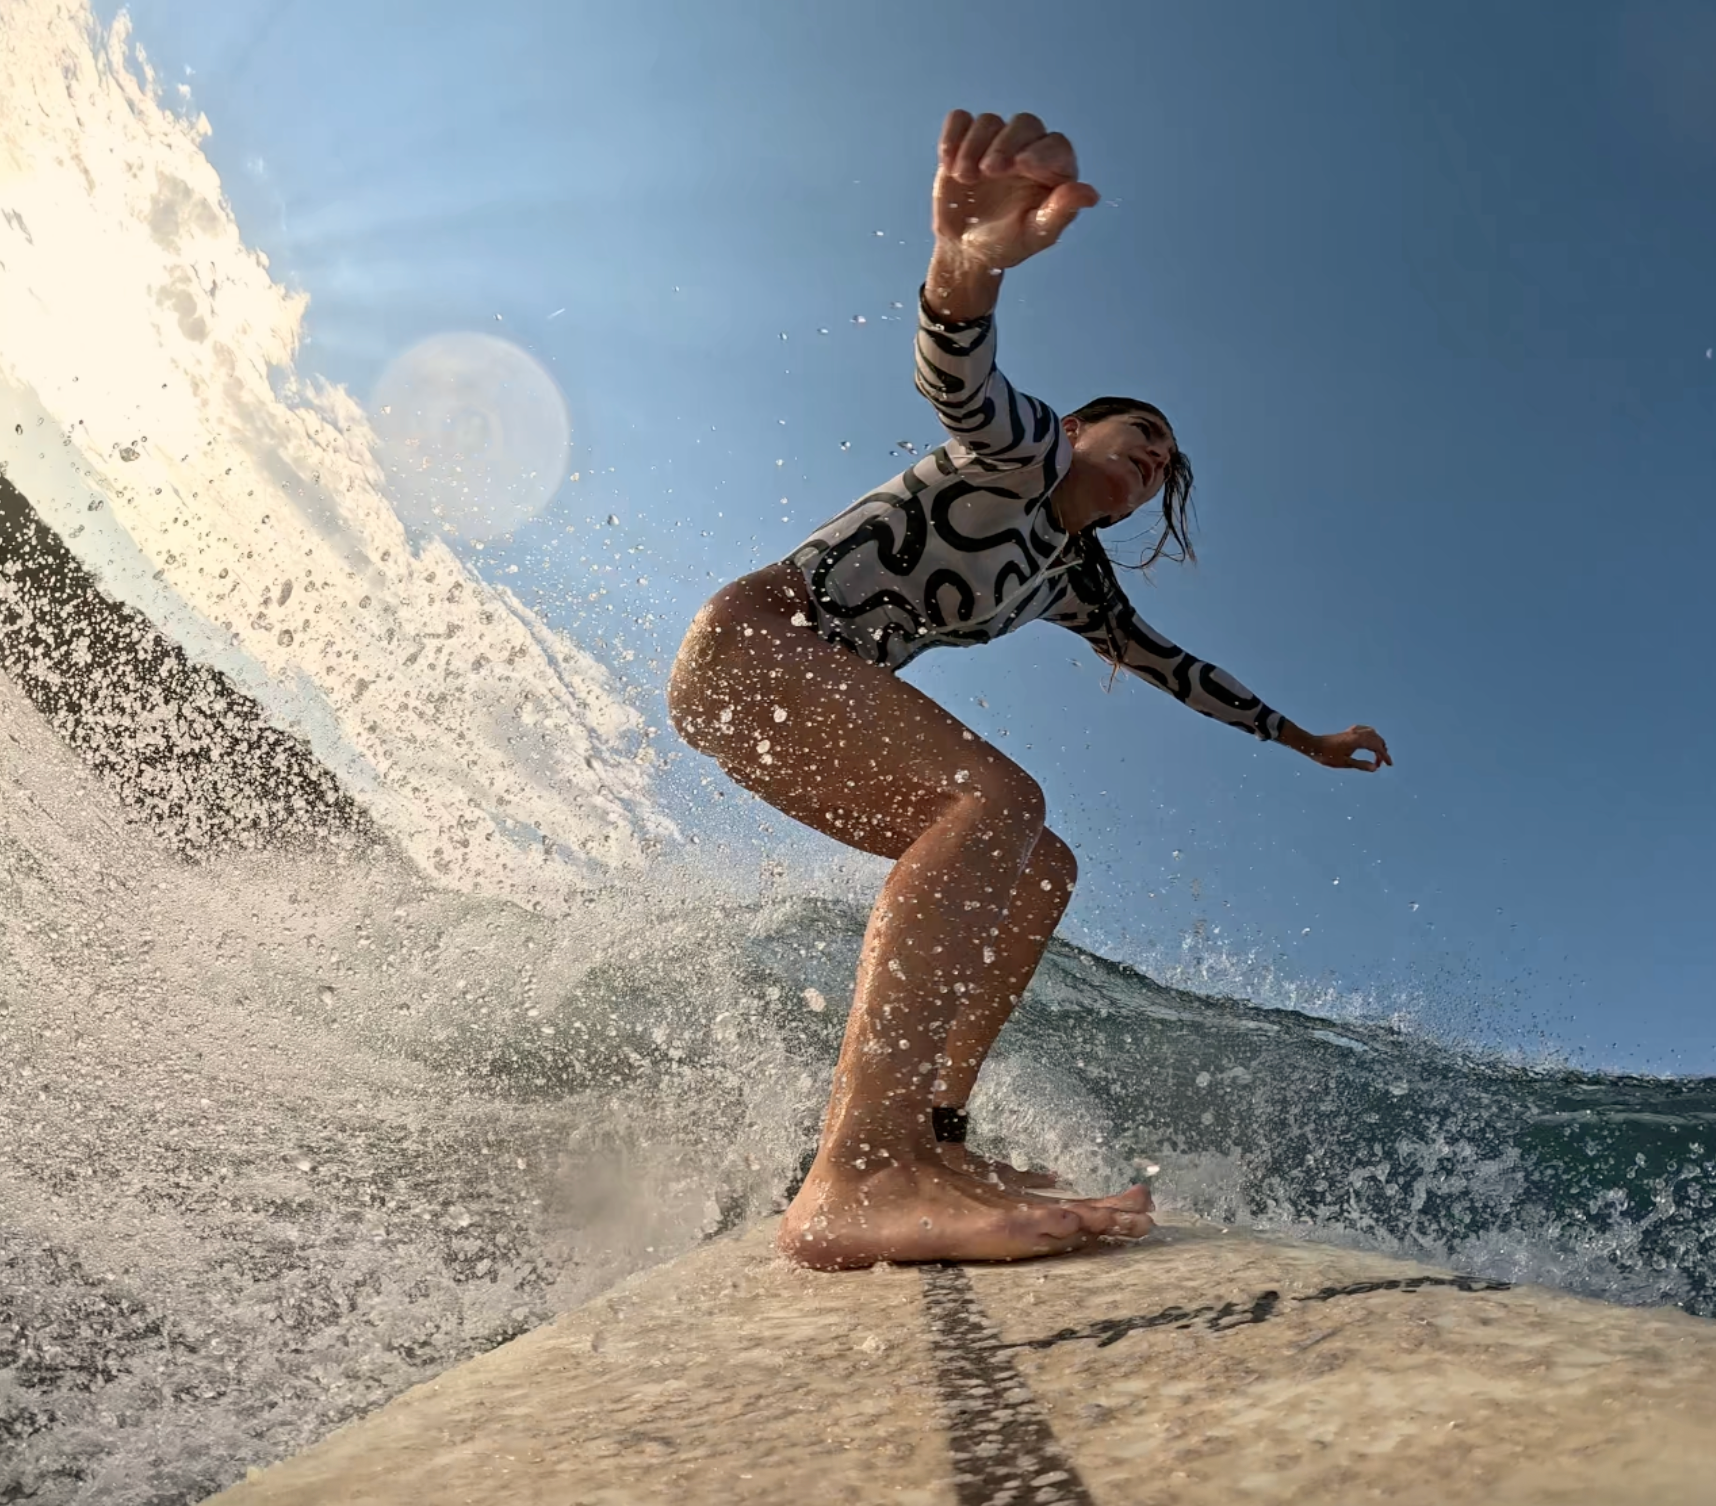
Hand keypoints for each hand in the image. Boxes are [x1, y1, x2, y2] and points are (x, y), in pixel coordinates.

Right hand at [932, 110, 1100, 273]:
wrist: (965, 249)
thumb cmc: (1006, 244)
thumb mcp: (1035, 235)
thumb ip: (1061, 213)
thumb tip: (1090, 194)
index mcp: (1053, 169)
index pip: (1055, 145)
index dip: (1040, 151)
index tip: (1020, 167)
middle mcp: (1027, 149)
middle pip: (1024, 124)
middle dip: (1005, 144)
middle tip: (989, 172)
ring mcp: (995, 142)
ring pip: (989, 121)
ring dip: (973, 146)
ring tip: (964, 178)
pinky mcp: (965, 141)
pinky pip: (960, 120)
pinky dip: (952, 135)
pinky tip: (948, 163)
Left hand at [1306, 725, 1392, 771]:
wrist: (1313, 745)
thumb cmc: (1327, 755)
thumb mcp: (1345, 763)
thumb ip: (1361, 765)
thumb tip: (1375, 768)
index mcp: (1358, 741)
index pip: (1377, 747)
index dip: (1384, 756)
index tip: (1389, 764)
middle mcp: (1357, 733)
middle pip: (1377, 740)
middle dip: (1381, 751)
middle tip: (1380, 763)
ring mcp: (1352, 731)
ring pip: (1372, 734)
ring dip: (1377, 743)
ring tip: (1378, 754)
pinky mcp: (1348, 732)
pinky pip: (1365, 730)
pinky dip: (1371, 736)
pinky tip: (1368, 742)